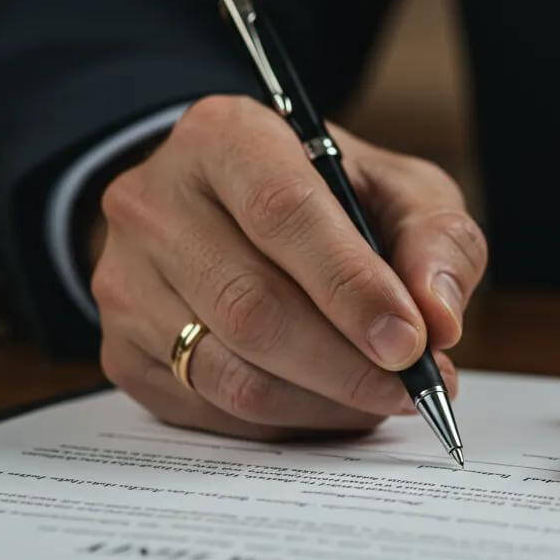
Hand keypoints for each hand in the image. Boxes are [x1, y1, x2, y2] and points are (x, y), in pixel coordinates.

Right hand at [92, 95, 487, 438]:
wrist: (234, 211)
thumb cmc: (331, 199)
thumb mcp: (401, 190)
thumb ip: (437, 240)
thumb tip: (439, 318)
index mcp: (224, 136)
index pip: (283, 214)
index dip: (352, 287)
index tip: (412, 341)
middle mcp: (155, 202)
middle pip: (252, 306)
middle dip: (348, 363)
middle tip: (414, 388)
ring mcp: (125, 280)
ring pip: (229, 371)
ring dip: (323, 401)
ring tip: (384, 398)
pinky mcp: (121, 350)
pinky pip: (209, 410)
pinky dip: (286, 423)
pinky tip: (332, 405)